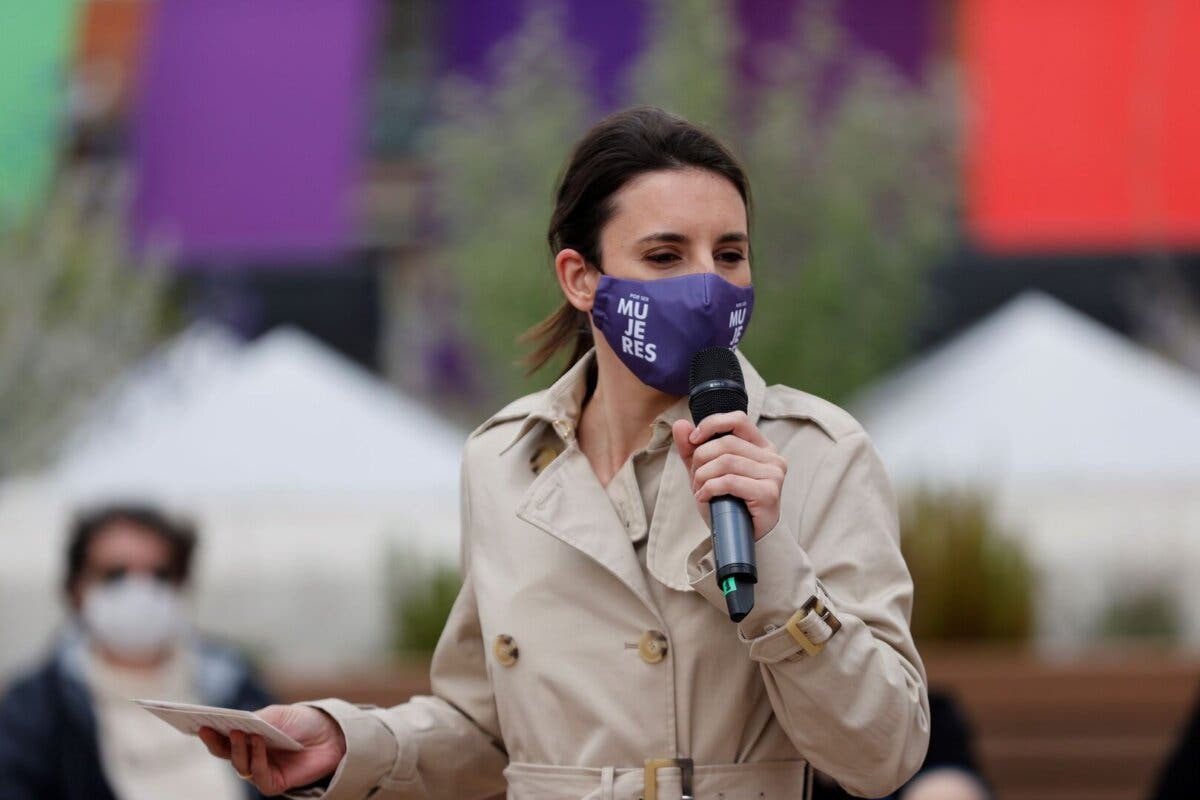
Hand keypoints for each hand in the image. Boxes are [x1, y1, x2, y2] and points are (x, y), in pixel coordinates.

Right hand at [198, 704, 346, 795]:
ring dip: (238, 748)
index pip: (222, 738)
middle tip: (208, 728)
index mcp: (246, 738)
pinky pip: (258, 774)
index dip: (209, 732)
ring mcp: (260, 770)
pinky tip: (258, 742)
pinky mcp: (272, 783)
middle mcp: (249, 755)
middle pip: (225, 753)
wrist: (331, 734)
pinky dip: (257, 757)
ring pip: (239, 764)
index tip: (198, 721)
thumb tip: (233, 723)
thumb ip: (254, 720)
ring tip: (239, 731)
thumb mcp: (276, 715)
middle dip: (215, 741)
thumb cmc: (301, 722)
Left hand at [672, 411, 785, 539]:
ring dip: (703, 476)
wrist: (744, 538)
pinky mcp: (769, 492)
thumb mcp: (706, 472)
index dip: (712, 424)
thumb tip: (680, 424)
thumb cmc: (729, 503)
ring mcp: (773, 474)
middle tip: (694, 477)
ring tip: (699, 489)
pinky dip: (710, 489)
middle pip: (726, 443)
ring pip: (726, 462)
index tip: (693, 440)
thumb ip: (692, 449)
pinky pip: (730, 482)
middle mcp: (771, 457)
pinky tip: (705, 498)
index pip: (737, 420)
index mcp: (761, 446)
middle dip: (701, 459)